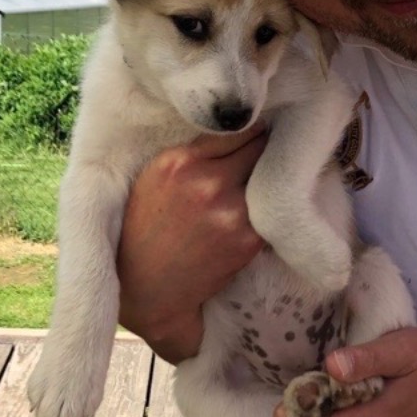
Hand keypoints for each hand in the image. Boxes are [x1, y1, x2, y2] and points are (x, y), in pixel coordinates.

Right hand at [117, 128, 266, 363]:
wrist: (147, 289)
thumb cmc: (145, 228)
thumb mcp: (156, 177)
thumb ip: (193, 153)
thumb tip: (234, 128)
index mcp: (180, 162)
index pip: (234, 128)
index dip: (247, 129)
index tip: (255, 130)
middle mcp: (207, 182)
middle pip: (259, 147)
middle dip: (262, 149)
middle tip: (266, 153)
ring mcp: (231, 212)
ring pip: (269, 178)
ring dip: (267, 179)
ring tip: (265, 181)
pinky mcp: (248, 239)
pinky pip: (271, 210)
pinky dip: (268, 208)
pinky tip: (256, 212)